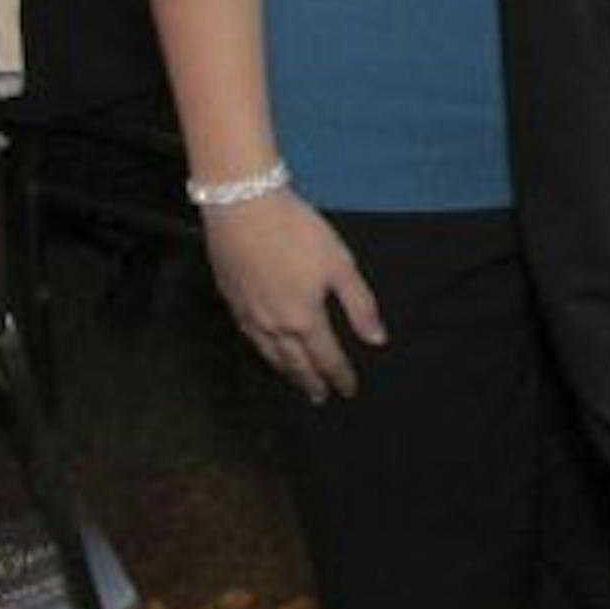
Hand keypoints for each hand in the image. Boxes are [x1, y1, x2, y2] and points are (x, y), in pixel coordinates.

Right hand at [203, 189, 384, 402]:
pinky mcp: (232, 303)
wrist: (244, 210)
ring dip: (286, 373)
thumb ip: (359, 304)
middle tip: (320, 398)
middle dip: (311, 382)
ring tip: (297, 382)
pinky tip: (267, 351)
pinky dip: (264, 354)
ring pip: (270, 357)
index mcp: (304, 318)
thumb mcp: (340, 264)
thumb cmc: (298, 233)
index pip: (326, 357)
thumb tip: (377, 340)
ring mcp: (249, 317)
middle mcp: (274, 326)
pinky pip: (251, 341)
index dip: (339, 375)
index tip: (348, 390)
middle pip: (295, 364)